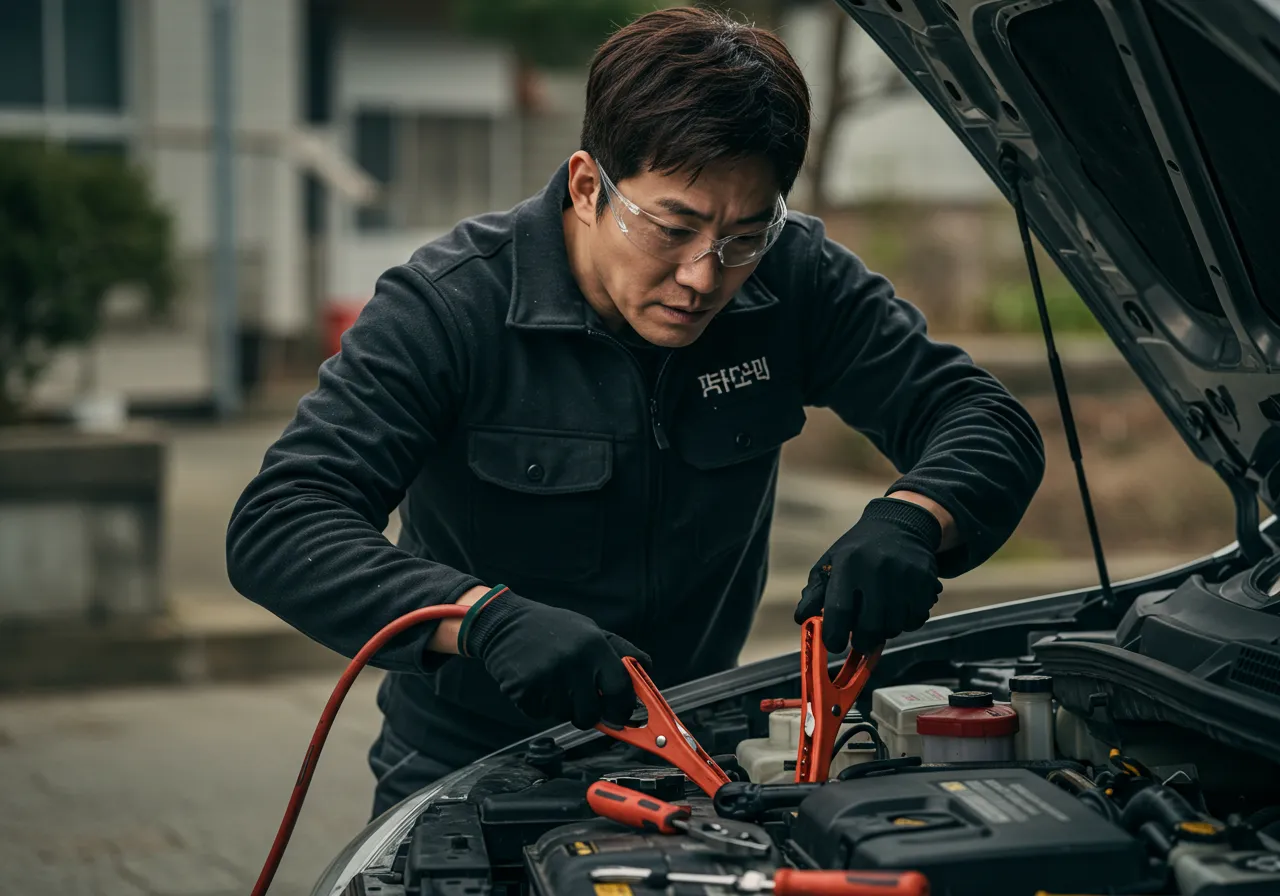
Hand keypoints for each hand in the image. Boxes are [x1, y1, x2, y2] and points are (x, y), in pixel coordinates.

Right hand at [462, 590, 651, 728]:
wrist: (504, 624)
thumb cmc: (553, 629)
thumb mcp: (591, 631)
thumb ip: (620, 652)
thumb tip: (646, 670)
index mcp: (594, 646)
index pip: (621, 690)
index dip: (623, 708)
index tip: (621, 715)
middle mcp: (573, 663)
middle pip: (592, 713)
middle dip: (591, 714)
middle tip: (583, 701)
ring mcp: (547, 679)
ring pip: (565, 715)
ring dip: (563, 706)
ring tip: (554, 680)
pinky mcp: (524, 692)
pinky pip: (541, 715)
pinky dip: (541, 705)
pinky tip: (536, 683)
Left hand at [794, 497, 943, 653]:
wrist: (900, 524)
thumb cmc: (859, 549)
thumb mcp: (831, 562)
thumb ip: (815, 592)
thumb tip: (802, 620)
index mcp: (848, 564)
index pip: (839, 611)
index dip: (835, 636)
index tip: (835, 645)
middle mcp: (877, 570)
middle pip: (870, 626)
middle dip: (862, 641)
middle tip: (859, 640)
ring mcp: (904, 576)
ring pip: (894, 627)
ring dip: (884, 631)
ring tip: (879, 617)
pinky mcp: (925, 581)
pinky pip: (915, 619)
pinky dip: (905, 623)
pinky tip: (898, 609)